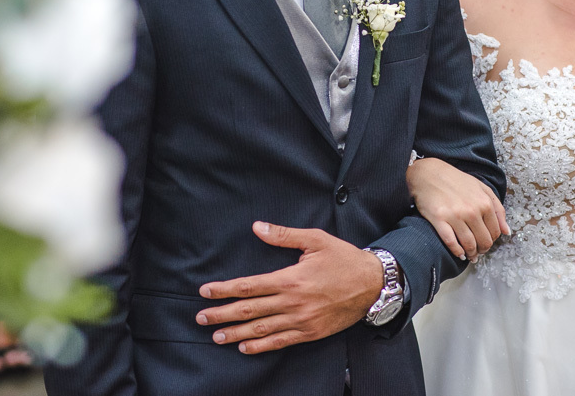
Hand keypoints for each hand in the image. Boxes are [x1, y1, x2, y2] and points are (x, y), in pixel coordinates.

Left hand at [195, 222, 383, 353]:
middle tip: (201, 318)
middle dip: (223, 314)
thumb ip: (283, 235)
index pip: (249, 287)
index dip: (225, 290)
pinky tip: (245, 347)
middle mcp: (293, 303)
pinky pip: (281, 341)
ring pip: (262, 329)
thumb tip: (256, 227)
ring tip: (216, 336)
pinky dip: (261, 346)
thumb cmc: (343, 259)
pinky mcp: (311, 332)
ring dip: (236, 333)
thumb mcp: (315, 240)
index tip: (205, 292)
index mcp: (291, 279)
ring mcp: (302, 320)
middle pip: (250, 310)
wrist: (372, 284)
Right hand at [406, 157, 508, 261]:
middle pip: (483, 241)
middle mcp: (472, 210)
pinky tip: (458, 253)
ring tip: (469, 255)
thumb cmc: (455, 180)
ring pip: (469, 244)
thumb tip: (507, 231)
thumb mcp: (481, 188)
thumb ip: (497, 209)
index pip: (495, 232)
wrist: (428, 173)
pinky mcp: (439, 220)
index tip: (485, 242)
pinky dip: (457, 251)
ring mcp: (455, 216)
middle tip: (478, 251)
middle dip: (482, 250)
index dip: (491, 241)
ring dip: (471, 254)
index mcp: (484, 203)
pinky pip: (451, 242)